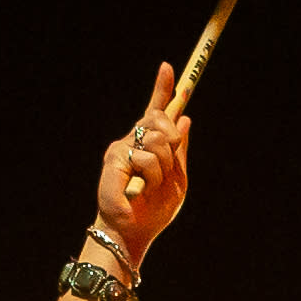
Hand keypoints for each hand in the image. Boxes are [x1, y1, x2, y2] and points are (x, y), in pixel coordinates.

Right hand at [96, 62, 192, 263]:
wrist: (132, 232)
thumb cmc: (153, 211)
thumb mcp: (176, 180)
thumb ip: (180, 151)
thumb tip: (186, 119)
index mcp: (149, 145)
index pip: (156, 111)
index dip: (163, 89)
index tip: (170, 68)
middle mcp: (133, 141)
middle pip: (161, 119)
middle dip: (173, 141)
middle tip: (169, 166)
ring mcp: (122, 147)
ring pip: (158, 139)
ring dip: (164, 167)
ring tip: (153, 185)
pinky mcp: (114, 158)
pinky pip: (146, 156)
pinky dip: (152, 176)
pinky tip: (141, 189)